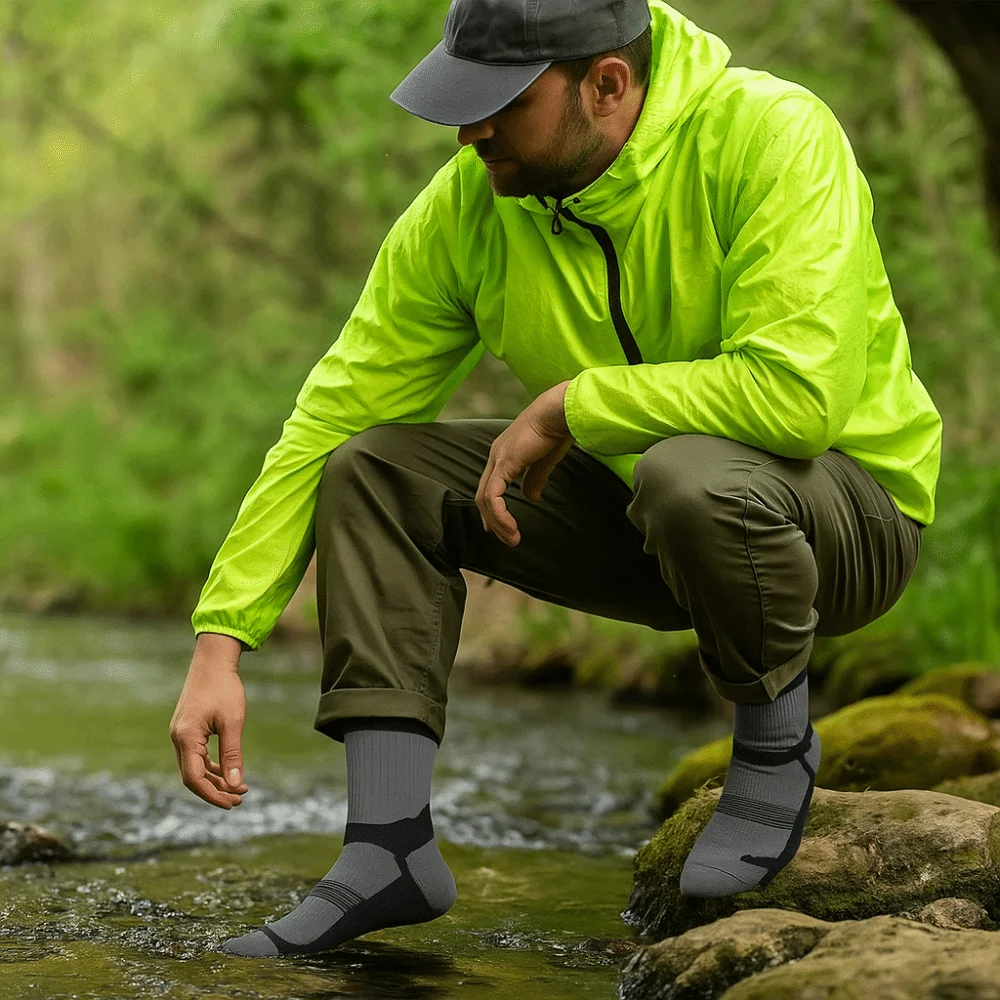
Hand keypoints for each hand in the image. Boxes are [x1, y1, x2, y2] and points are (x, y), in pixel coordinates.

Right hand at [169, 633, 249, 808]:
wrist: (213, 661)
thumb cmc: (224, 688)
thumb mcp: (233, 722)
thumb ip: (232, 754)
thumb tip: (235, 785)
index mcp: (186, 738)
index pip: (194, 779)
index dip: (212, 795)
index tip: (232, 803)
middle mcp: (178, 738)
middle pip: (193, 776)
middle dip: (216, 790)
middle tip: (240, 799)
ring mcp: (180, 734)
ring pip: (195, 767)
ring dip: (216, 779)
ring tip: (239, 788)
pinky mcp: (187, 729)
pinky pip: (197, 756)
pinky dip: (212, 766)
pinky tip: (229, 771)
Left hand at [475, 380, 574, 546]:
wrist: (561, 411)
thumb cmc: (557, 429)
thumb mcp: (544, 461)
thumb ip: (535, 479)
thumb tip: (531, 498)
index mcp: (504, 452)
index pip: (489, 486)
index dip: (492, 510)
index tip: (500, 528)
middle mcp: (496, 455)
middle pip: (483, 495)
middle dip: (493, 521)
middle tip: (507, 539)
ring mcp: (497, 458)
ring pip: (485, 499)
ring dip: (497, 523)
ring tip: (512, 538)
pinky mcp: (504, 462)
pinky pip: (493, 496)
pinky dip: (500, 515)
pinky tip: (511, 527)